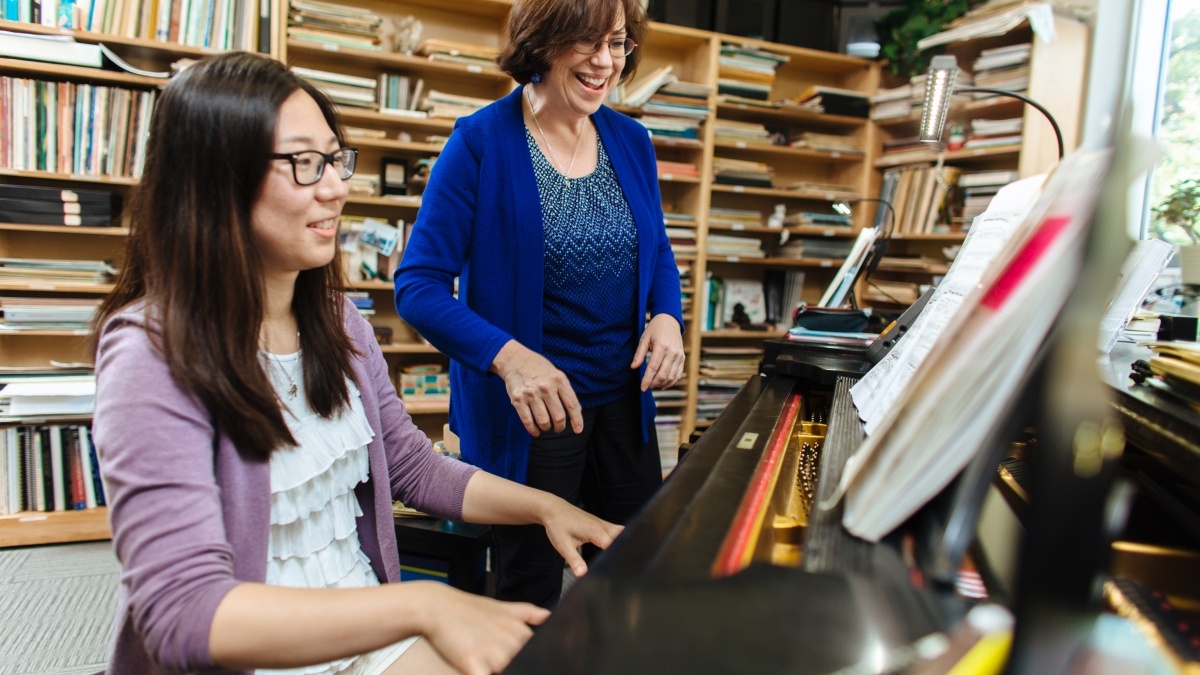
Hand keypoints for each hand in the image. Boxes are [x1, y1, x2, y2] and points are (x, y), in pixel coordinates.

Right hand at [414, 582, 548, 674]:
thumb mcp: (502, 607)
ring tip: (477, 656)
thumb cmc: (466, 609)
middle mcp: (512, 644)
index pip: (534, 658)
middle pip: (518, 667)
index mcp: (521, 633)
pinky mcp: (475, 664)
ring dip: (491, 670)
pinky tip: (474, 667)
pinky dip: (481, 674)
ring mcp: (495, 655)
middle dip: (504, 665)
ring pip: (502, 672)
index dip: (520, 660)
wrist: (436, 607)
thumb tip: (548, 616)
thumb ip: (527, 613)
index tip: (507, 653)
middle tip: (485, 651)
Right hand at [492, 340, 582, 436]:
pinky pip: (528, 421)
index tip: (578, 430)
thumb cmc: (539, 369)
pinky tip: (536, 431)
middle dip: (560, 426)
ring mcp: (531, 394)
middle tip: (558, 428)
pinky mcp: (518, 399)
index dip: (577, 420)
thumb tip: (576, 412)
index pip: (572, 405)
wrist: (515, 360)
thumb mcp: (556, 374)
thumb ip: (565, 391)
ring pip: (544, 421)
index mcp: (559, 380)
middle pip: (558, 416)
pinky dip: (533, 430)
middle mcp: (546, 387)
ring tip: (546, 426)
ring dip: (547, 428)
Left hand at [540, 498, 622, 576]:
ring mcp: (602, 523)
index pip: (615, 546)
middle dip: (627, 548)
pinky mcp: (600, 523)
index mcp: (596, 532)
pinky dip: (620, 537)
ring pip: (622, 531)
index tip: (621, 569)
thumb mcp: (563, 546)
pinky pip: (616, 529)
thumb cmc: (557, 525)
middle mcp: (602, 526)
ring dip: (625, 541)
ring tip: (627, 557)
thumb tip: (582, 575)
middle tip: (628, 564)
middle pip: (624, 537)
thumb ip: (574, 561)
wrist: (553, 509)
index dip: (618, 557)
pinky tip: (619, 546)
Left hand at [632, 314, 684, 390]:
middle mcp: (672, 352)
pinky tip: (663, 385)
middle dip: (653, 383)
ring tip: (653, 385)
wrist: (670, 321)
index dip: (647, 379)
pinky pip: (678, 374)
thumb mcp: (644, 338)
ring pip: (671, 376)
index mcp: (661, 346)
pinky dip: (671, 382)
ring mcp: (679, 356)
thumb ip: (639, 354)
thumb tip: (633, 367)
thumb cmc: (655, 329)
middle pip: (663, 374)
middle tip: (646, 387)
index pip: (653, 368)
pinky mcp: (682, 358)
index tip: (642, 388)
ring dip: (661, 384)